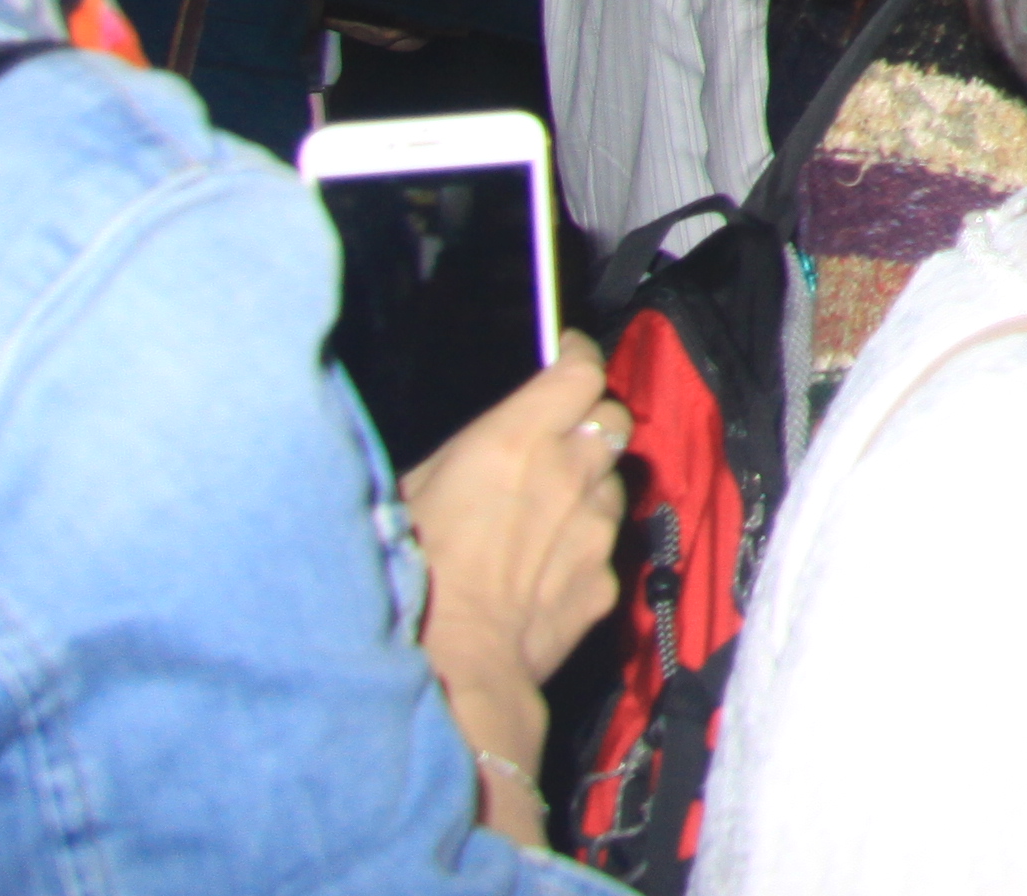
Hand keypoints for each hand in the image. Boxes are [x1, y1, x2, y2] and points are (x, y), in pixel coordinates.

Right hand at [402, 332, 628, 833]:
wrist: (453, 669)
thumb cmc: (412, 574)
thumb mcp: (415, 492)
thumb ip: (470, 454)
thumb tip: (485, 444)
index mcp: (517, 439)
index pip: (580, 372)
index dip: (579, 359)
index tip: (571, 357)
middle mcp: (570, 471)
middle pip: (612, 419)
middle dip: (591, 422)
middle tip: (561, 441)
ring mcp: (597, 526)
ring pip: (614, 483)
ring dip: (591, 488)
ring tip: (548, 517)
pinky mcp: (607, 577)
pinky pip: (607, 547)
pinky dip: (586, 548)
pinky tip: (548, 572)